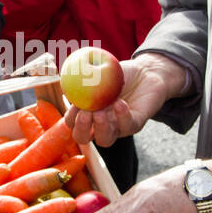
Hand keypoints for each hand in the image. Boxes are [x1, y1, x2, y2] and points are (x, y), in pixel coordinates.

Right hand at [65, 53, 185, 148]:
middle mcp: (100, 124)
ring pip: (105, 140)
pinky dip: (121, 116)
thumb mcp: (98, 72)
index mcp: (87, 112)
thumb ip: (83, 78)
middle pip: (83, 138)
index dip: (70, 118)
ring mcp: (117, 127)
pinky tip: (120, 103)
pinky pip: (127, 126)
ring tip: (101, 112)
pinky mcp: (135, 124)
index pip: (71, 123)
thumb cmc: (118, 74)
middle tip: (85, 115)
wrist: (145, 72)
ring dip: (100, 128)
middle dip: (81, 129)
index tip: (74, 105)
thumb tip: (66, 83)